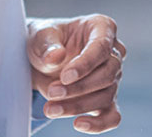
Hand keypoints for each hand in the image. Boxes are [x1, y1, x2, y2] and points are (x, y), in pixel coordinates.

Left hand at [26, 14, 124, 131]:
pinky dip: (99, 124)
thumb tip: (56, 57)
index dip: (86, 64)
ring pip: (107, 95)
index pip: (102, 47)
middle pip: (108, 73)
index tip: (65, 76)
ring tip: (51, 109)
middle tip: (52, 92)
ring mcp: (112, 77)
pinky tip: (79, 124)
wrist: (39, 60)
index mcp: (101, 27)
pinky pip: (112, 116)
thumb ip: (47, 44)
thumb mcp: (39, 35)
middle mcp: (113, 52)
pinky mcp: (106, 100)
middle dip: (79, 87)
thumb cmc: (44, 41)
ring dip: (78, 106)